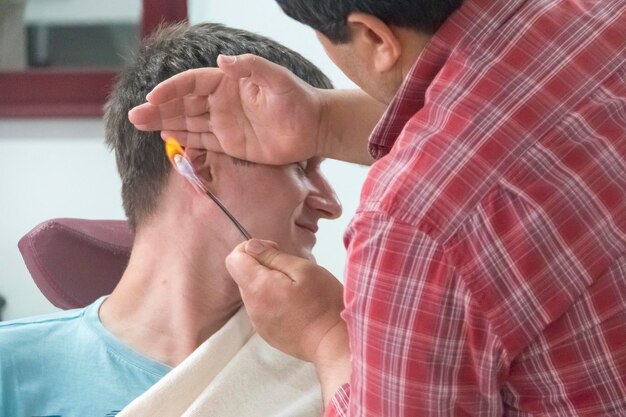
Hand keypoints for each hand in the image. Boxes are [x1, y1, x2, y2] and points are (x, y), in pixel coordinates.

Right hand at [128, 54, 326, 164]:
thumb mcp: (277, 79)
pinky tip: (165, 135)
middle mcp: (221, 101)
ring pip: (188, 121)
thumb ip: (251, 67)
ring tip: (140, 124)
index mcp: (228, 82)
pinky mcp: (230, 144)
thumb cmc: (297, 99)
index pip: (193, 83)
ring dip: (164, 122)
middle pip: (183, 103)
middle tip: (135, 115)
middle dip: (158, 108)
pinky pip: (201, 140)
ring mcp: (224, 123)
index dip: (172, 90)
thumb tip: (222, 60)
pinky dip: (183, 138)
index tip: (153, 97)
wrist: (313, 128)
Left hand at [226, 239, 347, 363]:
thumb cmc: (323, 304)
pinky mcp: (267, 333)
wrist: (333, 342)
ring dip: (268, 284)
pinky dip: (273, 300)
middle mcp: (252, 307)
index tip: (275, 251)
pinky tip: (295, 305)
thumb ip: (273, 256)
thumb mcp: (303, 269)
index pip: (234, 259)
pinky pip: (262, 308)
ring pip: (253, 292)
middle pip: (243, 275)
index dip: (252, 249)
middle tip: (291, 270)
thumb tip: (251, 247)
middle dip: (262, 266)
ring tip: (296, 289)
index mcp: (258, 287)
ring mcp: (258, 322)